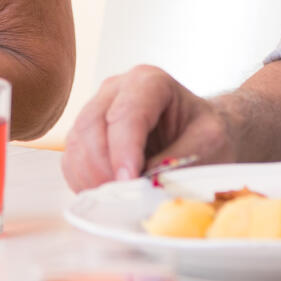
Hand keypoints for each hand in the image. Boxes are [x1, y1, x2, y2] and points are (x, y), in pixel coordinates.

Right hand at [62, 65, 233, 189]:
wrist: (199, 134)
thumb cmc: (206, 134)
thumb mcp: (209, 144)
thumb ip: (178, 161)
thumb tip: (145, 186)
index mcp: (149, 82)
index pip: (126, 113)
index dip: (124, 149)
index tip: (130, 181)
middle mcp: (115, 90)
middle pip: (92, 127)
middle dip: (105, 168)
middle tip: (125, 197)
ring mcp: (96, 110)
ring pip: (77, 145)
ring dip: (93, 178)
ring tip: (121, 199)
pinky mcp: (84, 136)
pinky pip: (71, 161)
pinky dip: (85, 182)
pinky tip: (110, 194)